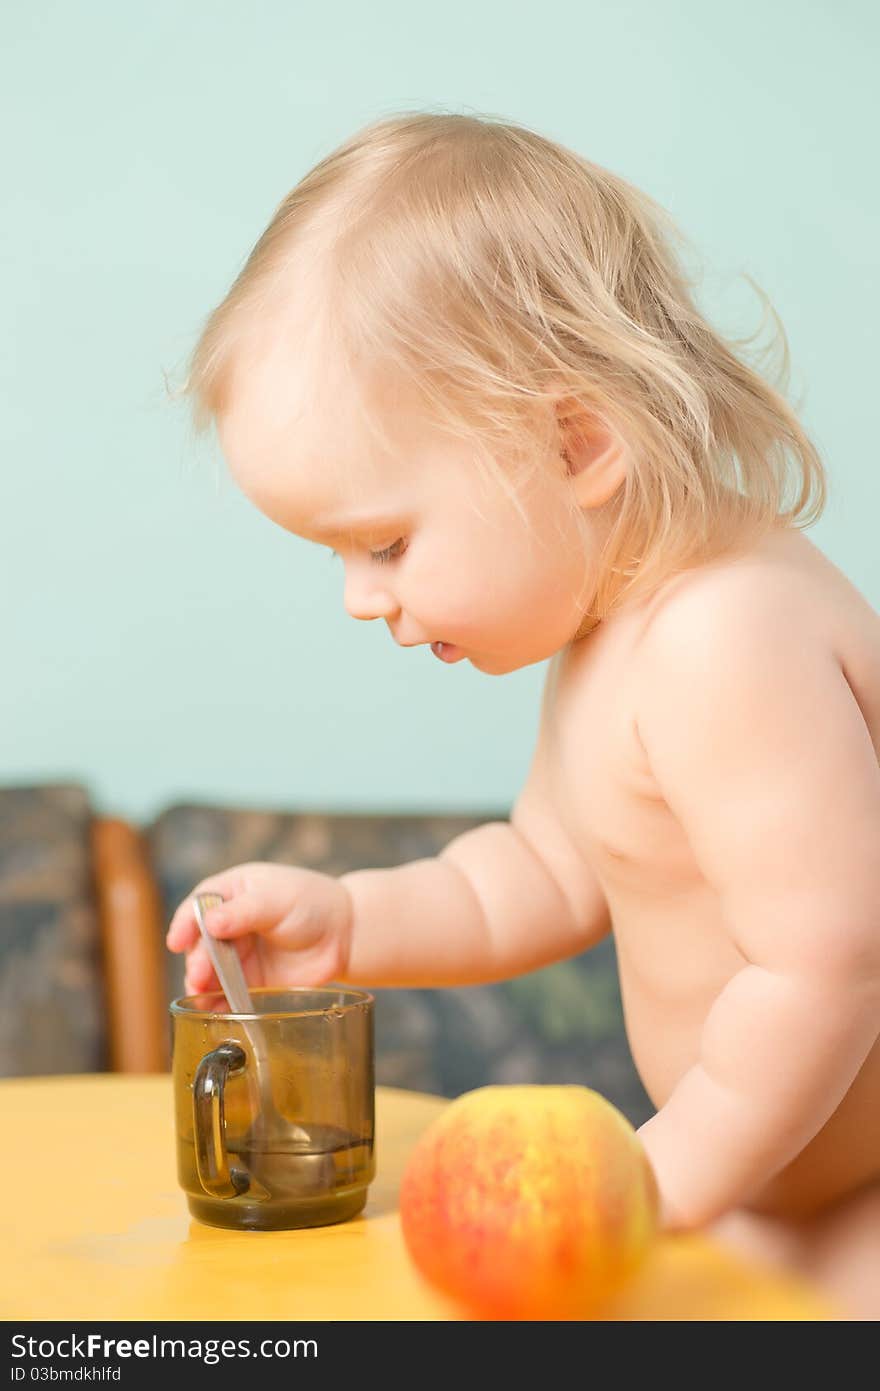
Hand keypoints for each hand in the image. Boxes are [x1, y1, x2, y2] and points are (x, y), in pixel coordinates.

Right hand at [165, 861, 353, 993]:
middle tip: (199, 976)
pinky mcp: (249, 981)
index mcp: (232, 892)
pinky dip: (218, 1004)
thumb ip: (245, 912)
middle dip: (197, 960)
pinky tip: (214, 1013)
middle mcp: (229, 924)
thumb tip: (210, 924)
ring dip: (202, 985)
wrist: (345, 935)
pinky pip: (226, 994)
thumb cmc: (312, 903)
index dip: (184, 924)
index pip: (198, 906)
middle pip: (200, 943)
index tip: (177, 942)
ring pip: (208, 971)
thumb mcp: (277, 900)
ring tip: (203, 997)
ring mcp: (237, 954)